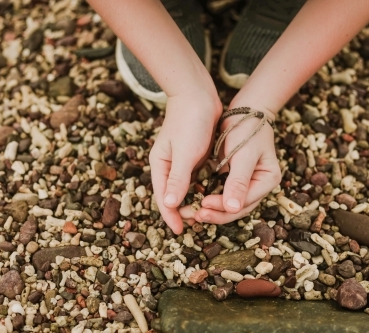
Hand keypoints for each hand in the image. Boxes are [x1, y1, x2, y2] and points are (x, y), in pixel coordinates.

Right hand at [149, 90, 221, 233]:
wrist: (198, 94)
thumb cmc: (190, 121)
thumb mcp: (185, 152)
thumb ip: (178, 178)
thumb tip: (169, 204)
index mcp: (160, 164)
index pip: (163, 197)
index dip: (171, 215)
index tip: (180, 230)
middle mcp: (168, 165)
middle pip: (172, 195)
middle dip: (181, 211)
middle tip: (195, 224)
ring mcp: (181, 160)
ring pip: (184, 188)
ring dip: (191, 201)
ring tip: (202, 215)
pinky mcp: (193, 155)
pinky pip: (194, 178)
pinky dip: (200, 189)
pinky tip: (208, 196)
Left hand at [180, 109, 280, 223]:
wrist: (244, 110)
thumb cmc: (246, 128)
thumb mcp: (243, 154)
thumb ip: (238, 182)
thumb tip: (233, 208)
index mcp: (268, 180)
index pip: (245, 203)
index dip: (224, 209)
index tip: (203, 206)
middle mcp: (260, 185)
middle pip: (238, 208)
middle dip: (216, 214)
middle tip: (194, 215)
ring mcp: (248, 183)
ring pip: (229, 204)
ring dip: (212, 210)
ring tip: (192, 213)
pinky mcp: (236, 178)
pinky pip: (223, 194)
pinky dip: (211, 199)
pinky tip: (196, 202)